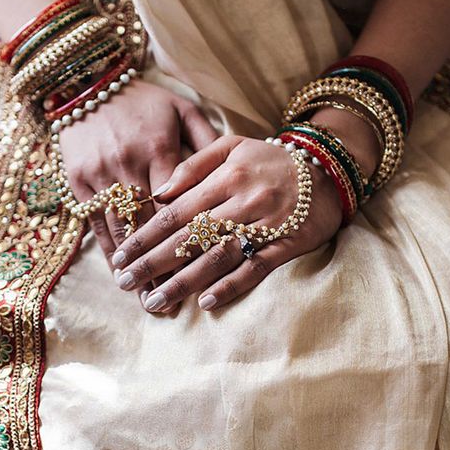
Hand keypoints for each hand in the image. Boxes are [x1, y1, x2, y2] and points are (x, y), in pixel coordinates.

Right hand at [57, 79, 216, 300]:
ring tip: (143, 295)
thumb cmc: (144, 100)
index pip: (178, 206)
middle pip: (149, 226)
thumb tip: (234, 175)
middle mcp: (129, 164)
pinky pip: (95, 222)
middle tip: (168, 301)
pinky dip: (108, 250)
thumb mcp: (181, 109)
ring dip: (133, 266)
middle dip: (160, 265)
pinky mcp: (78, 181)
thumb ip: (208, 143)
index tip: (200, 272)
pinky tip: (118, 272)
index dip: (188, 242)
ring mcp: (101, 174)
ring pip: (120, 229)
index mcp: (160, 148)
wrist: (86, 82)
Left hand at [110, 135, 343, 312]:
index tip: (120, 256)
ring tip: (155, 301)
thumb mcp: (232, 147)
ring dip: (183, 282)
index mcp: (225, 177)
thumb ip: (193, 166)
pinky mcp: (285, 245)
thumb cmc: (271, 161)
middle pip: (188, 238)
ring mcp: (265, 225)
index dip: (145, 237)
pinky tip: (206, 302)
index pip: (174, 212)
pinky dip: (230, 286)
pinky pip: (255, 268)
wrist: (329, 171)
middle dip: (152, 263)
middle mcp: (242, 201)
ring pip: (216, 257)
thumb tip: (159, 194)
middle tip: (125, 284)